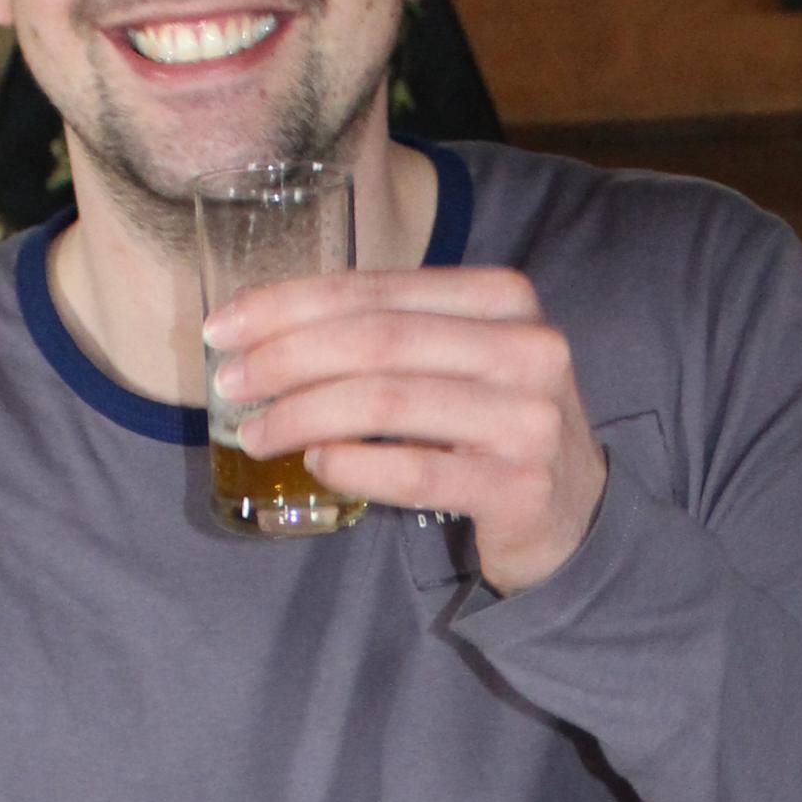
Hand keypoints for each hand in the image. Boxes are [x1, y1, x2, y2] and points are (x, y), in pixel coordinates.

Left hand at [206, 265, 606, 593]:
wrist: (576, 512)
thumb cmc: (493, 426)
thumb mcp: (460, 359)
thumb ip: (388, 333)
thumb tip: (263, 327)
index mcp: (504, 298)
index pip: (377, 289)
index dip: (290, 304)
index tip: (224, 327)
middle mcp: (527, 348)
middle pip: (377, 341)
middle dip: (286, 359)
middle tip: (229, 381)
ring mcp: (530, 419)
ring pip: (388, 403)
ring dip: (304, 415)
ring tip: (255, 432)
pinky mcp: (522, 486)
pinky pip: (417, 472)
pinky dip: (355, 465)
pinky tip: (315, 463)